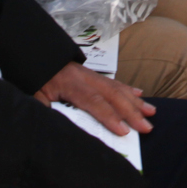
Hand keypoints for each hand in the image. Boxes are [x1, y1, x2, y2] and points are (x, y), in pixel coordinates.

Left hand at [36, 62, 154, 135]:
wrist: (39, 57)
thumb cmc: (37, 79)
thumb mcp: (35, 96)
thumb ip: (45, 110)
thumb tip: (52, 127)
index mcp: (72, 85)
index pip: (94, 102)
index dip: (110, 117)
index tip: (124, 131)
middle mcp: (87, 79)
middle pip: (113, 95)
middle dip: (132, 112)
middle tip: (147, 127)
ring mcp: (93, 75)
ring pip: (118, 88)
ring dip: (135, 101)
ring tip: (151, 112)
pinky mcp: (94, 75)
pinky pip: (115, 82)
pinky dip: (128, 89)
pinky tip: (139, 95)